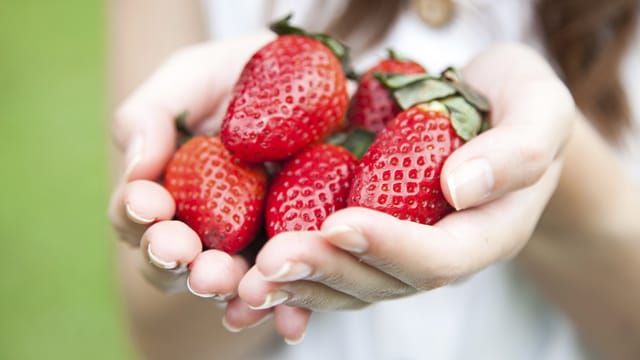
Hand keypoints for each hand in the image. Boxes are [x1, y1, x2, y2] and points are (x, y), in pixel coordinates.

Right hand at [107, 32, 284, 333]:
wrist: (321, 75)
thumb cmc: (244, 73)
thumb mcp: (191, 77)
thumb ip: (149, 115)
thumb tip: (136, 169)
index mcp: (169, 189)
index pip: (136, 215)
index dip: (136, 213)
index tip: (149, 202)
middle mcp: (205, 225)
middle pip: (175, 263)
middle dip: (174, 262)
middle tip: (186, 254)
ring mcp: (253, 242)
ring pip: (229, 282)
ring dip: (227, 290)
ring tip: (233, 283)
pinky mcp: (300, 250)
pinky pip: (290, 288)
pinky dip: (286, 309)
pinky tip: (289, 320)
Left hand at [236, 43, 574, 340]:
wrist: (496, 109)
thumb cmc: (521, 102)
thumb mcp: (541, 109)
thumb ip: (518, 151)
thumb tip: (460, 188)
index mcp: (488, 233)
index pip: (439, 257)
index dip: (389, 246)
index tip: (338, 223)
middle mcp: (443, 255)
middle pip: (384, 281)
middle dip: (327, 271)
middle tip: (272, 261)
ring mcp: (406, 250)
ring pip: (353, 285)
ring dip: (301, 282)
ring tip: (251, 278)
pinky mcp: (375, 237)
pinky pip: (336, 262)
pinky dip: (297, 268)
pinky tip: (254, 266)